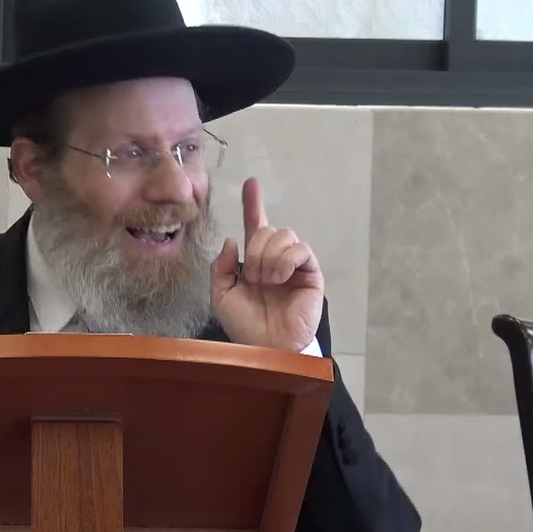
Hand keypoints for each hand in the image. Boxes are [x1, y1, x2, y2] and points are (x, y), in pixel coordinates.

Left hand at [210, 177, 323, 351]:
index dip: (253, 204)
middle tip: (252, 276)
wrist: (266, 348)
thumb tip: (233, 240)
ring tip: (265, 281)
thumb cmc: (244, 326)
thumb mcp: (221, 296)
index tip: (251, 183)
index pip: (254, 226)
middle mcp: (274, 259)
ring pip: (283, 235)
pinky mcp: (311, 273)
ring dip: (268, 256)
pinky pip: (301, 249)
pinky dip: (285, 260)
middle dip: (254, 249)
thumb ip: (221, 267)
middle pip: (267, 229)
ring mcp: (294, 266)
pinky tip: (279, 278)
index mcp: (253, 262)